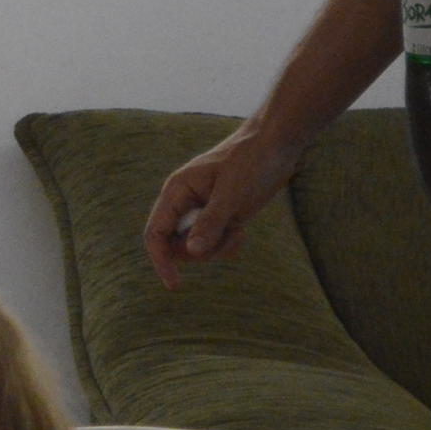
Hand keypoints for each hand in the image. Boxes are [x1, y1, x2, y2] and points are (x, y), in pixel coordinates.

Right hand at [143, 126, 301, 289]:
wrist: (275, 144)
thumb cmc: (250, 161)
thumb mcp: (232, 193)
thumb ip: (211, 222)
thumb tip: (191, 252)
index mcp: (176, 192)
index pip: (155, 233)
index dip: (160, 260)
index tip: (174, 284)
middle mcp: (183, 204)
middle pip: (175, 245)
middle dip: (200, 252)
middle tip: (228, 237)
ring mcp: (201, 211)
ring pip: (196, 247)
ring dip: (217, 248)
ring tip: (238, 229)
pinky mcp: (219, 216)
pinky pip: (214, 243)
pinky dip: (227, 245)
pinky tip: (241, 231)